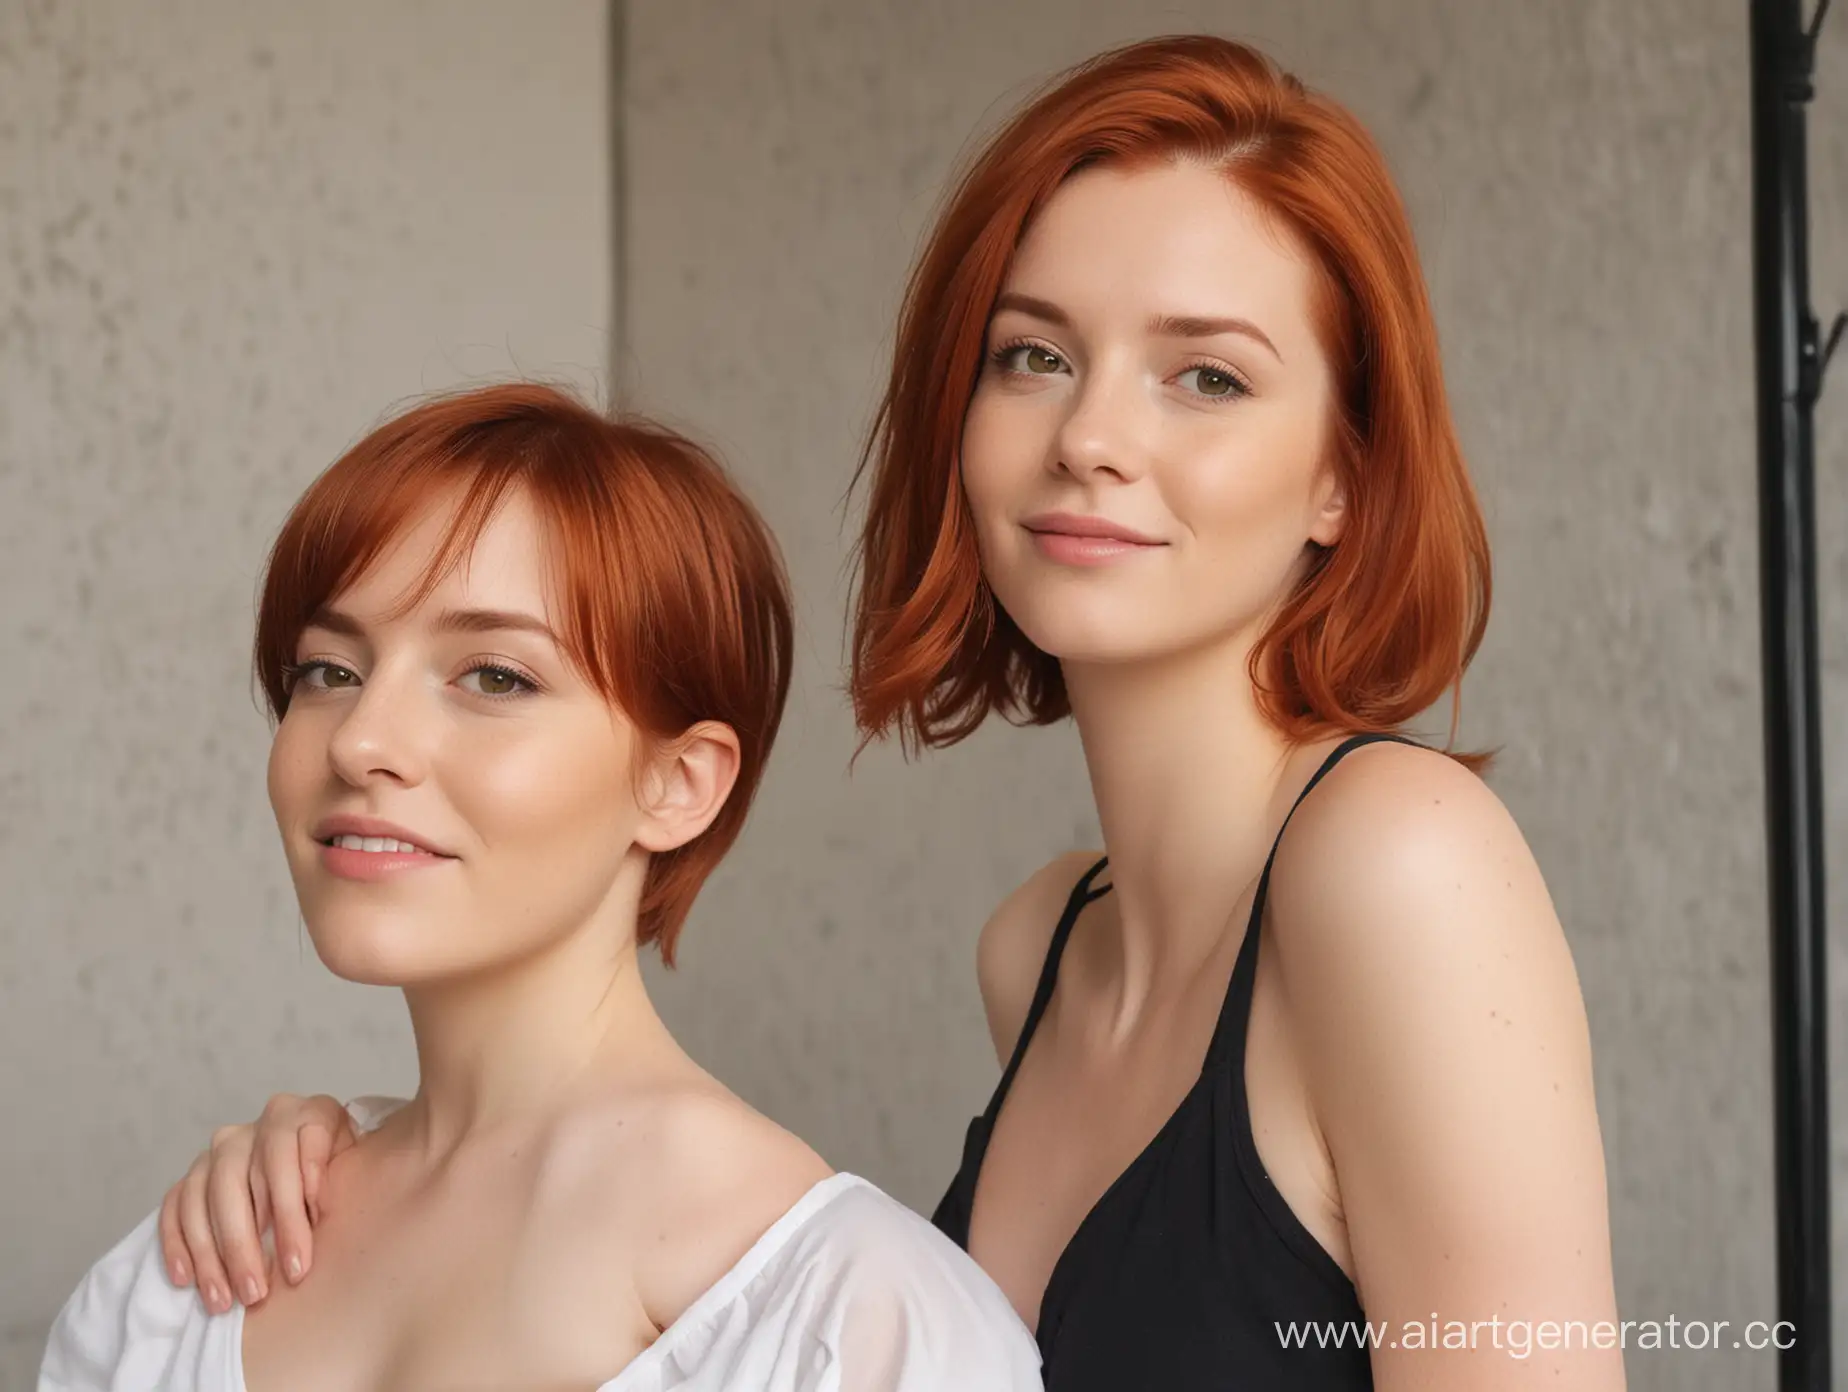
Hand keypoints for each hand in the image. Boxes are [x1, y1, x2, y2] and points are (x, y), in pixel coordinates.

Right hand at [156, 1093, 355, 1311]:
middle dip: (244, 1245)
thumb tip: (316, 1202)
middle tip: (256, 1293)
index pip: (285, 1160)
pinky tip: (185, 1279)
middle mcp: (254, 1129)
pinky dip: (177, 1244)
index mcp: (301, 1114)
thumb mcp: (355, 1164)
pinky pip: (175, 1207)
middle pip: (236, 1183)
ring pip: (202, 1199)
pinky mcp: (194, 1175)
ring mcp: (219, 1151)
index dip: (290, 1213)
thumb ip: (339, 1175)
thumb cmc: (343, 1170)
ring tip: (223, 1301)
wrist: (324, 1162)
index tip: (299, 1264)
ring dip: (210, 1255)